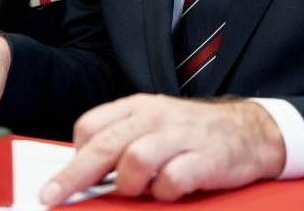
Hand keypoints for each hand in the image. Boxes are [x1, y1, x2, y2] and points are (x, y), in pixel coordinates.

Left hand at [40, 94, 285, 204]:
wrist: (248, 130)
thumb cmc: (193, 132)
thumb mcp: (154, 124)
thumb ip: (122, 140)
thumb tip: (84, 170)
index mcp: (138, 107)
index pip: (92, 125)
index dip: (75, 154)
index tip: (63, 178)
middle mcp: (155, 117)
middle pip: (105, 145)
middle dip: (74, 176)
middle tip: (54, 196)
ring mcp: (180, 136)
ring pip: (135, 159)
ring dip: (128, 184)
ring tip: (137, 191)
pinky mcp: (205, 158)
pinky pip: (172, 179)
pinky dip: (163, 192)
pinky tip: (168, 191)